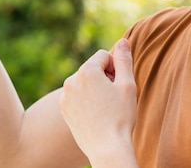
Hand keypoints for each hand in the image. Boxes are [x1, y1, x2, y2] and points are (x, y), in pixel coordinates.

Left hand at [60, 38, 137, 166]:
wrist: (107, 148)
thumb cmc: (120, 116)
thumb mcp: (127, 85)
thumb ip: (124, 59)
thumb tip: (123, 41)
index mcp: (86, 71)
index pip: (104, 56)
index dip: (115, 68)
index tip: (118, 85)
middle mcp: (71, 80)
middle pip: (93, 68)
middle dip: (104, 77)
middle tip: (113, 98)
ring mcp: (65, 96)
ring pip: (85, 82)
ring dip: (95, 88)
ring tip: (105, 108)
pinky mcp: (64, 109)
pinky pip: (77, 96)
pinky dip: (86, 100)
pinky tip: (96, 115)